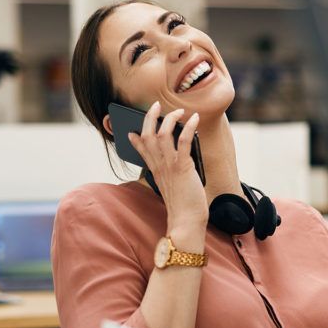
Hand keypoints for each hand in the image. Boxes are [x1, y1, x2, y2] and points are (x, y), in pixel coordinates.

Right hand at [127, 102, 206, 232]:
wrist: (186, 222)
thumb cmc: (183, 207)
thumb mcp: (172, 189)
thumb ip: (169, 175)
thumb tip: (174, 166)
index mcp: (155, 171)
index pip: (141, 150)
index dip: (136, 137)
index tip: (132, 130)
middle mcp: (159, 166)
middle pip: (147, 136)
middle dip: (150, 118)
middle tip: (155, 106)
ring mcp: (169, 166)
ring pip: (162, 135)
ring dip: (169, 119)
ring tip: (178, 111)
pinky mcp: (182, 167)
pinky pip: (182, 142)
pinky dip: (188, 128)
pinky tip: (194, 119)